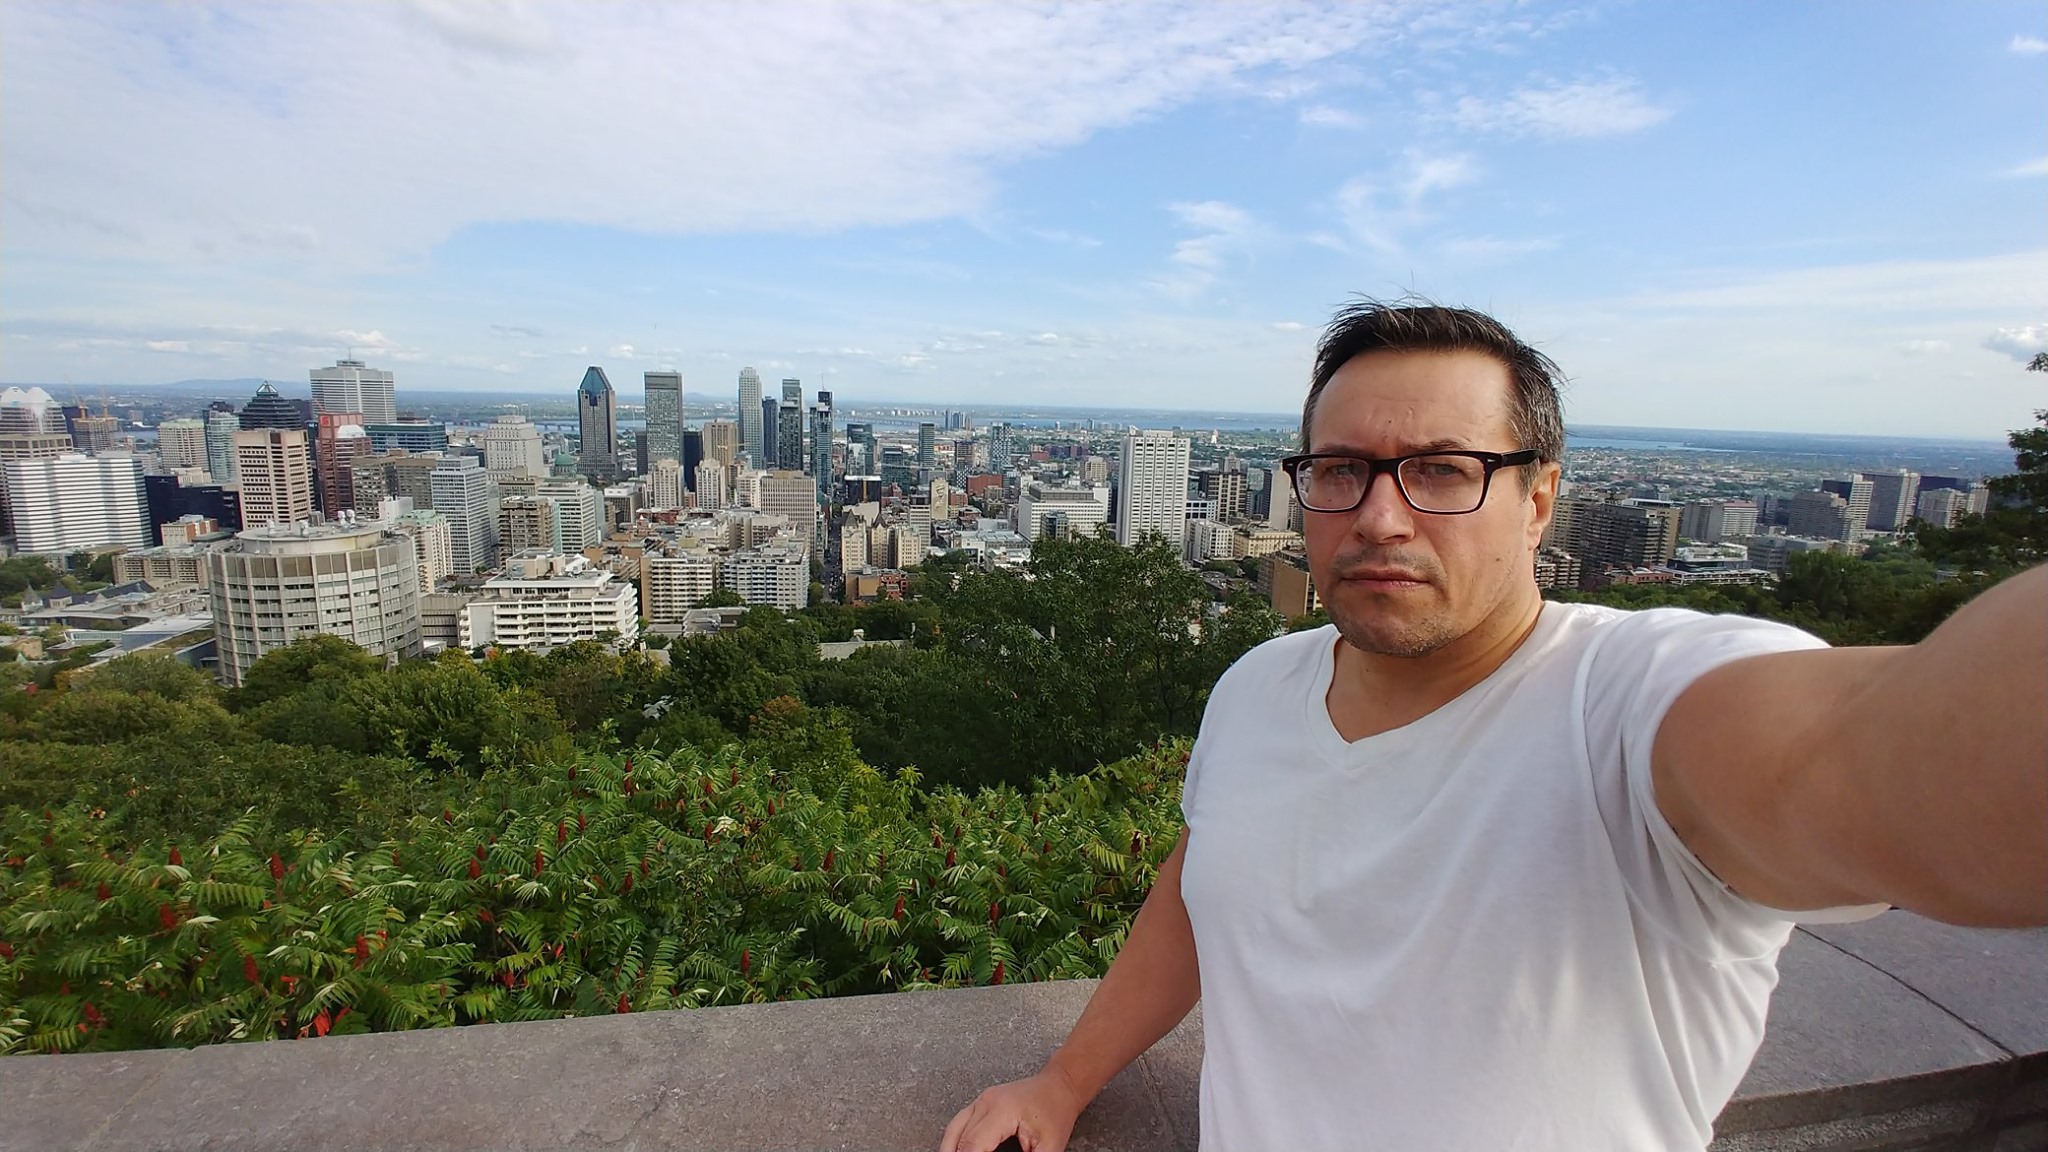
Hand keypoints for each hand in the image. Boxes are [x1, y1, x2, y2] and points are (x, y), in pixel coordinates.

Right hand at [938, 1067, 1088, 1151]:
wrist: (1059, 1085)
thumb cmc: (1056, 1111)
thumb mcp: (1050, 1145)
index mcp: (1002, 1111)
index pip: (973, 1146)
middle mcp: (986, 1103)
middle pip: (961, 1141)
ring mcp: (981, 1100)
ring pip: (954, 1131)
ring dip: (950, 1150)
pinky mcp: (981, 1103)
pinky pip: (959, 1123)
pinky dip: (954, 1141)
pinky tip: (955, 1151)